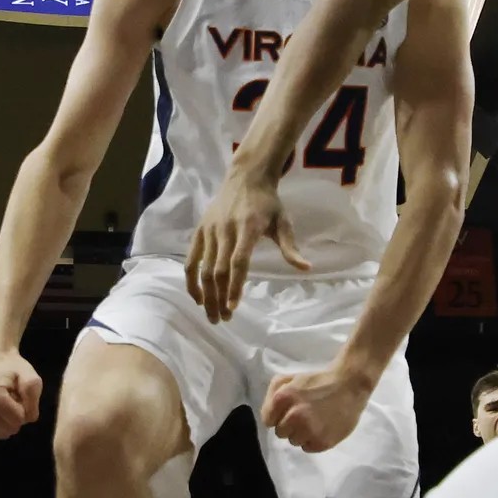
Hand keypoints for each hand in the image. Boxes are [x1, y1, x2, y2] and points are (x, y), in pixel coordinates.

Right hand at [0, 346, 42, 437]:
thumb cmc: (13, 369)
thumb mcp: (31, 377)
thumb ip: (33, 398)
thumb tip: (27, 420)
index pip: (20, 419)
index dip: (25, 406)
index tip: (17, 392)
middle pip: (12, 428)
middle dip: (17, 414)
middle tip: (11, 396)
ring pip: (4, 433)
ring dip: (9, 419)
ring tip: (4, 401)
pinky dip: (0, 424)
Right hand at [185, 169, 304, 322]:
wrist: (245, 177)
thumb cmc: (268, 203)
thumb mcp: (283, 222)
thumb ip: (290, 248)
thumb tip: (306, 268)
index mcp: (248, 227)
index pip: (238, 261)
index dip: (235, 285)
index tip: (234, 307)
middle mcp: (225, 230)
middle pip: (217, 270)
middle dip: (219, 298)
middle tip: (224, 320)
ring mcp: (209, 231)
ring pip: (202, 268)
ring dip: (205, 295)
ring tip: (212, 315)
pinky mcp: (199, 231)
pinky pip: (191, 260)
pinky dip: (191, 281)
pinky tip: (198, 298)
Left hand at [261, 362, 374, 452]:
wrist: (350, 384)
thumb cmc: (318, 380)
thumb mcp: (290, 378)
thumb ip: (273, 394)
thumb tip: (269, 416)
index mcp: (283, 398)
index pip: (268, 421)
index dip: (277, 416)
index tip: (287, 412)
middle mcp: (294, 416)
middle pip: (280, 433)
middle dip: (289, 425)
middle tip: (303, 415)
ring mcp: (309, 431)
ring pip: (294, 442)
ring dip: (301, 434)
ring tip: (314, 421)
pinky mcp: (323, 442)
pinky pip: (308, 448)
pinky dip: (313, 440)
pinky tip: (322, 428)